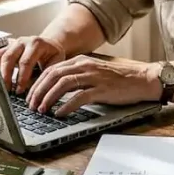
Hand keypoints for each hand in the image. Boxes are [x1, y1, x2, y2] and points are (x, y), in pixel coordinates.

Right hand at [0, 35, 65, 93]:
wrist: (50, 44)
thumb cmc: (52, 55)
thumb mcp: (55, 63)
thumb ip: (43, 75)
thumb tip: (31, 90)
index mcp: (36, 44)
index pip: (25, 62)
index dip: (21, 78)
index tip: (19, 90)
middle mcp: (23, 41)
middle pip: (9, 58)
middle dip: (6, 76)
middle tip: (6, 90)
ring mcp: (13, 43)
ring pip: (0, 56)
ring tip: (0, 86)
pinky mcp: (7, 47)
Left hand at [26, 55, 161, 116]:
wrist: (143, 79)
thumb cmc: (119, 79)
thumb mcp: (94, 73)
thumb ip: (77, 77)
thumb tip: (57, 90)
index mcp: (82, 61)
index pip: (52, 69)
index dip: (38, 82)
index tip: (30, 95)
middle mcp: (85, 66)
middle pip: (53, 75)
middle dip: (38, 91)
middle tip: (31, 105)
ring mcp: (94, 77)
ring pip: (63, 84)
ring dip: (49, 98)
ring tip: (41, 110)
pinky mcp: (102, 89)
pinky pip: (79, 96)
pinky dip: (66, 106)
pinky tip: (59, 113)